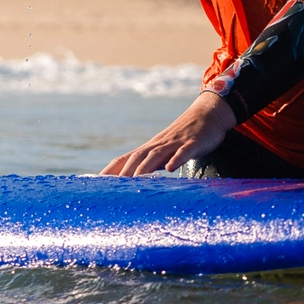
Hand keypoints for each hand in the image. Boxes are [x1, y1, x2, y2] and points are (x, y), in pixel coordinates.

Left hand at [101, 92, 239, 176]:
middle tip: (111, 189)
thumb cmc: (184, 138)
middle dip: (123, 172)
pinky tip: (171, 168)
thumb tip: (134, 182)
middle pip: (137, 157)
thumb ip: (151, 165)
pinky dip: (177, 159)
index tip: (94, 184)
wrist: (208, 115)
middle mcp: (159, 145)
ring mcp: (175, 144)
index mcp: (150, 148)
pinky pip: (184, 152)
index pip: (124, 159)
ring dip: (145, 167)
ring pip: (157, 154)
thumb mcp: (165, 152)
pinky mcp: (193, 144)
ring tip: (135, 180)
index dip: (110, 170)